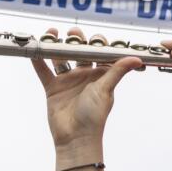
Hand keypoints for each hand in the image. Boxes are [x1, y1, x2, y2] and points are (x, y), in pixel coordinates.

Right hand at [33, 27, 143, 152]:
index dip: (97, 44)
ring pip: (60, 58)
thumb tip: (136, 59)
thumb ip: (117, 71)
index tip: (95, 38)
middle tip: (73, 33)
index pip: (99, 53)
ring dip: (55, 45)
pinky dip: (38, 61)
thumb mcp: (106, 89)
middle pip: (78, 52)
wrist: (76, 137)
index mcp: (99, 75)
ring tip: (52, 33)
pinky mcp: (53, 88)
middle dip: (76, 40)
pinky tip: (34, 49)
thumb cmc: (94, 116)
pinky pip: (44, 71)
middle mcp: (84, 75)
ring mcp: (67, 81)